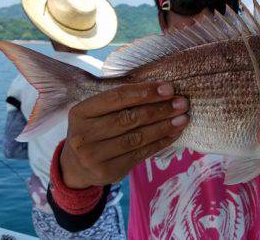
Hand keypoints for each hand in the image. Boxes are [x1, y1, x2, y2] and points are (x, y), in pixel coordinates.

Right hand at [60, 82, 188, 188]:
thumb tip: (161, 90)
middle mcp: (84, 134)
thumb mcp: (96, 113)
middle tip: (182, 103)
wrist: (76, 166)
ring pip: (138, 138)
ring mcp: (94, 156)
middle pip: (129, 118)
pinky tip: (174, 133)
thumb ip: (120, 102)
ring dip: (164, 126)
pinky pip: (141, 154)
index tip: (168, 88)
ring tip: (183, 118)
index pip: (117, 97)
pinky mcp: (108, 171)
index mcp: (81, 112)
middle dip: (160, 109)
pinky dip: (161, 142)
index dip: (145, 92)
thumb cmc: (94, 130)